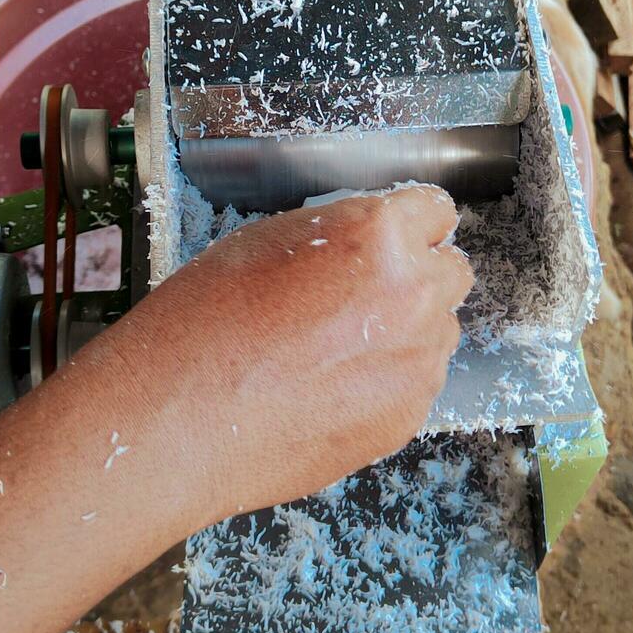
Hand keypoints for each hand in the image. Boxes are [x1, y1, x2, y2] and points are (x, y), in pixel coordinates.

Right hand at [101, 185, 473, 523]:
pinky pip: (418, 385)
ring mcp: (415, 363)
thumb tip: (367, 249)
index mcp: (377, 236)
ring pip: (440, 332)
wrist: (179, 421)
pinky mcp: (406, 419)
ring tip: (338, 350)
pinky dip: (389, 383)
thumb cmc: (203, 326)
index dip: (411, 225)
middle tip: (365, 296)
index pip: (435, 211)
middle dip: (419, 277)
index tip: (400, 238)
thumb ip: (338, 238)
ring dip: (407, 332)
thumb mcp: (264, 243)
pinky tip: (332, 389)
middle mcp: (412, 295)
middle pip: (453, 272)